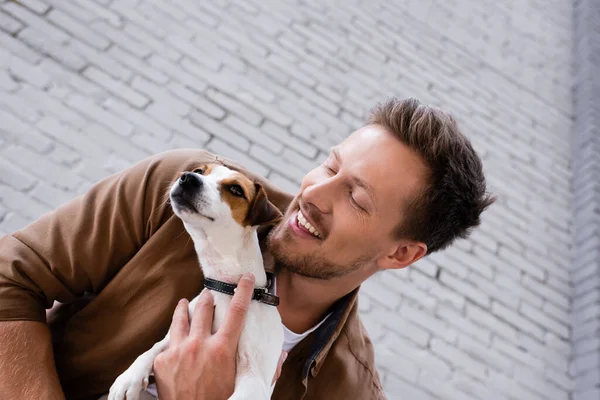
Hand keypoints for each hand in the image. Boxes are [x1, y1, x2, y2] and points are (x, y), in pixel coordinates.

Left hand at [154, 274, 255, 399]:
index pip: (236, 311)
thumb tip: (280, 354)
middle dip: (208, 296)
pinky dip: (174, 336)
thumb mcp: (245, 384)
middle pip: (204, 307)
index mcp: (223, 350)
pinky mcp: (162, 360)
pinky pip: (168, 340)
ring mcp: (178, 350)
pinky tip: (176, 335)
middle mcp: (199, 345)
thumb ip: (266, 369)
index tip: (245, 278)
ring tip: (185, 303)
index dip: (243, 290)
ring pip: (181, 317)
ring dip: (184, 308)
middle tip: (210, 293)